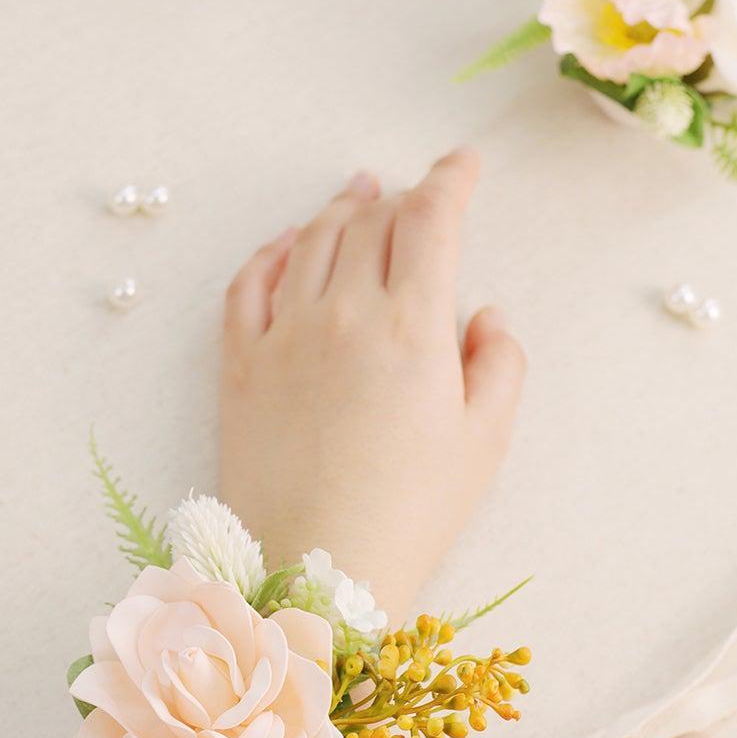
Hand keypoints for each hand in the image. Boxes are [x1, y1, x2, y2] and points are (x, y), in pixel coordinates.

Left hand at [218, 153, 525, 618]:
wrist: (314, 572)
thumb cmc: (409, 515)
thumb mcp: (484, 443)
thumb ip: (498, 365)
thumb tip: (485, 316)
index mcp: (412, 327)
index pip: (431, 221)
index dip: (450, 180)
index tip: (463, 165)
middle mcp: (343, 314)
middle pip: (372, 223)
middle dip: (401, 199)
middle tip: (417, 197)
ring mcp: (283, 336)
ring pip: (310, 242)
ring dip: (339, 211)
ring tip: (357, 197)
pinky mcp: (238, 366)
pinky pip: (248, 284)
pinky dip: (272, 252)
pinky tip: (287, 246)